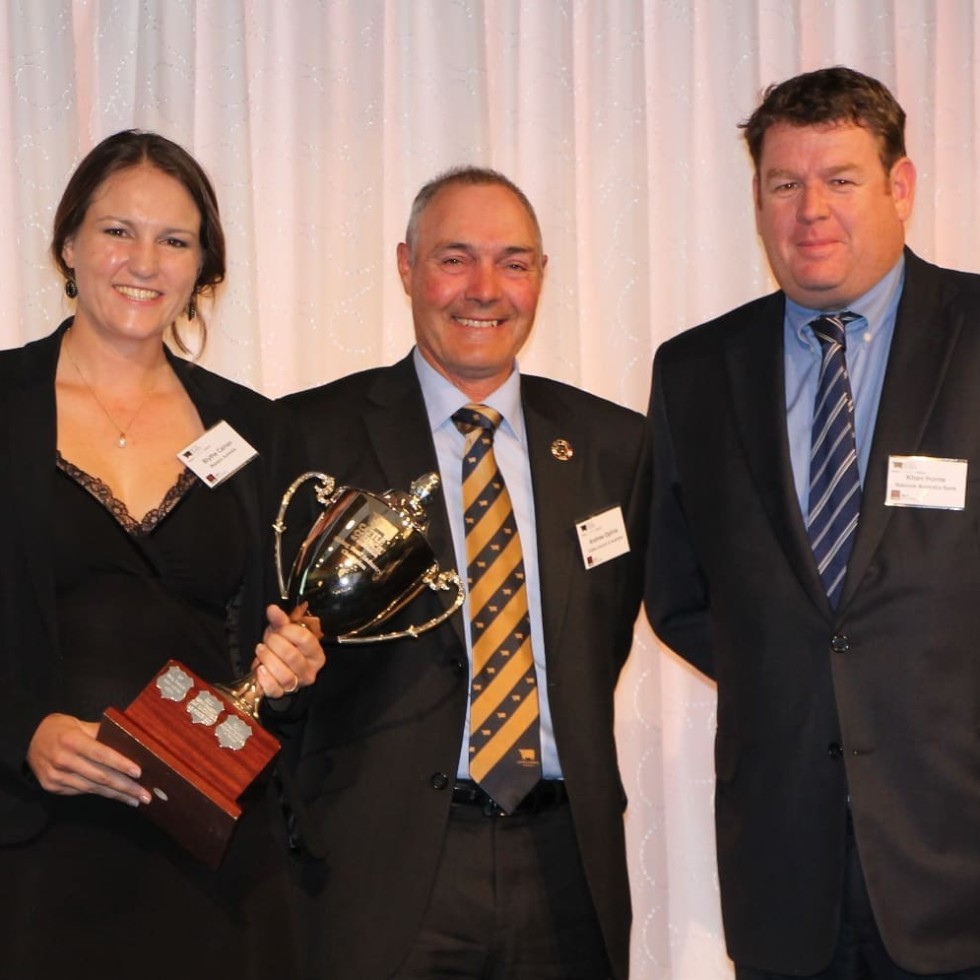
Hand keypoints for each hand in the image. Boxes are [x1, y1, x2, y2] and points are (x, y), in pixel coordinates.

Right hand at [26, 713, 151, 806]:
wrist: (27, 740)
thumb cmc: (60, 729)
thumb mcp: (80, 723)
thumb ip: (102, 733)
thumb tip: (129, 741)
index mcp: (72, 740)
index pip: (101, 754)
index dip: (120, 764)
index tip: (139, 773)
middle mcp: (62, 760)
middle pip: (99, 776)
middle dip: (125, 787)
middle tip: (145, 795)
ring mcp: (55, 776)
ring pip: (92, 788)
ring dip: (116, 795)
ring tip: (135, 799)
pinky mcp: (52, 787)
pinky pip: (81, 792)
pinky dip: (100, 794)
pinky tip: (116, 796)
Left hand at [253, 603, 325, 698]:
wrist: (274, 665)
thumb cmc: (283, 646)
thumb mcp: (283, 631)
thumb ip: (280, 620)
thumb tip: (272, 609)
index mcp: (316, 653)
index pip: (306, 639)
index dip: (289, 631)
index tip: (280, 628)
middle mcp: (310, 671)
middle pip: (292, 656)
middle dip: (275, 644)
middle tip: (268, 640)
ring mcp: (296, 684)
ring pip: (283, 674)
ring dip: (268, 659)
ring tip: (261, 650)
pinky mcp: (281, 694)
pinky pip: (273, 689)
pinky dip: (264, 678)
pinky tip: (260, 668)